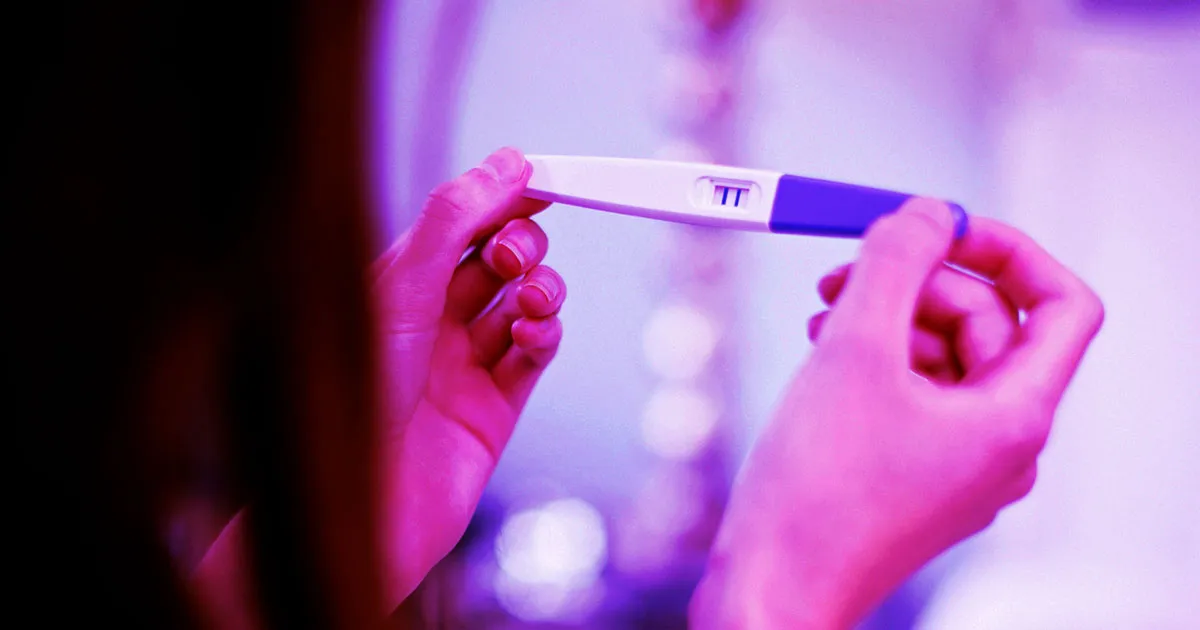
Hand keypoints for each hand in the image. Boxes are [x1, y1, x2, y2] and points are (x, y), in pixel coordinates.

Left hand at [371, 147, 565, 607]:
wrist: (367, 500)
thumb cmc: (358, 396)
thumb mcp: (403, 284)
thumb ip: (455, 217)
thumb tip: (504, 164)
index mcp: (397, 286)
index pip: (461, 223)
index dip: (501, 197)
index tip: (540, 179)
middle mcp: (430, 322)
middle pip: (498, 260)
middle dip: (520, 245)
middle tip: (514, 257)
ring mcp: (464, 364)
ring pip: (524, 303)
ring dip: (540, 289)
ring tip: (530, 298)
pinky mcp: (496, 407)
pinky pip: (536, 353)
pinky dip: (546, 332)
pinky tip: (535, 331)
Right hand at [690, 199, 1103, 628]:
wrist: (771, 586)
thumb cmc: (815, 493)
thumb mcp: (853, 351)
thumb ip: (894, 264)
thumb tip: (926, 212)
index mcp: (1013, 419)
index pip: (1061, 305)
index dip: (1006, 249)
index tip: (941, 226)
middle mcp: (999, 444)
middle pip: (988, 325)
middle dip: (919, 283)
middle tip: (848, 268)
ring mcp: (958, 463)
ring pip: (944, 356)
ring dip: (889, 318)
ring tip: (823, 316)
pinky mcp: (914, 473)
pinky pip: (914, 393)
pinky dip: (875, 360)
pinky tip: (824, 352)